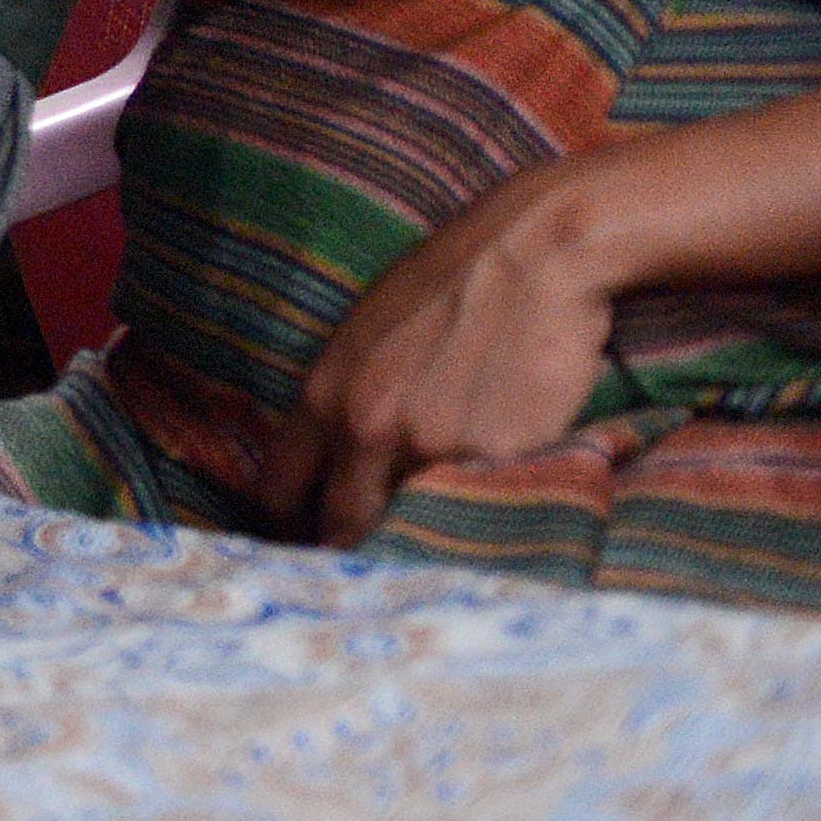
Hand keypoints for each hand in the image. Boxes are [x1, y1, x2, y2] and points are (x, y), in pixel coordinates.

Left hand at [273, 168, 625, 545]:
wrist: (542, 252)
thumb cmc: (458, 282)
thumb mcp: (370, 334)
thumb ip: (347, 401)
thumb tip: (335, 466)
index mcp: (324, 393)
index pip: (277, 495)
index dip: (292, 530)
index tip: (312, 545)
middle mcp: (364, 428)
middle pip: (338, 531)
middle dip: (353, 554)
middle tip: (372, 569)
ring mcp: (429, 449)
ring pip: (408, 532)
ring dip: (420, 544)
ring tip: (436, 550)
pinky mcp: (494, 461)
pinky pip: (476, 516)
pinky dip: (480, 526)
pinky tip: (493, 519)